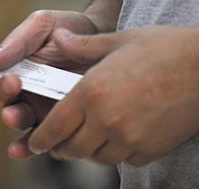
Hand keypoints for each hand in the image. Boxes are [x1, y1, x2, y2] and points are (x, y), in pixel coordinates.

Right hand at [0, 10, 98, 158]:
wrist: (103, 40)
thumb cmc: (67, 29)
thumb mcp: (41, 25)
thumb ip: (17, 41)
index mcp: (4, 67)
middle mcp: (14, 91)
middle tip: (14, 81)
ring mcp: (34, 108)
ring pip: (14, 119)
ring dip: (11, 117)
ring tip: (15, 114)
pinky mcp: (55, 123)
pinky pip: (37, 141)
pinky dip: (26, 148)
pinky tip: (21, 150)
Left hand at [28, 26, 198, 165]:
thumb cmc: (164, 48)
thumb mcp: (117, 41)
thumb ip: (82, 45)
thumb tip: (58, 37)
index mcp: (92, 92)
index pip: (55, 126)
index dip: (40, 138)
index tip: (34, 142)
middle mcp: (107, 119)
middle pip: (72, 149)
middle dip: (60, 148)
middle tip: (57, 144)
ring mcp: (130, 138)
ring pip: (97, 157)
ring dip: (87, 151)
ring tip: (86, 139)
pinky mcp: (152, 149)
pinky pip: (124, 160)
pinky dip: (116, 153)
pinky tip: (117, 138)